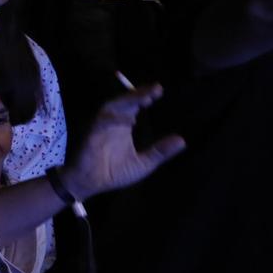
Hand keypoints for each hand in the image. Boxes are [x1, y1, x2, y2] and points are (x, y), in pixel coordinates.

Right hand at [64, 82, 186, 199]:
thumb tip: (182, 140)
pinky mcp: (92, 135)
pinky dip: (114, 120)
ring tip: (145, 97)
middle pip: (125, 102)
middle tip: (156, 88)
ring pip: (113, 107)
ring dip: (127, 101)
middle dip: (139, 94)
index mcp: (123, 126)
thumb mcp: (144, 163)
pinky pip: (101, 123)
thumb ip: (160, 151)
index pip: (135, 106)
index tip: (159, 90)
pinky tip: (128, 120)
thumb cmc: (114, 173)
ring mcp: (101, 127)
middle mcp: (113, 122)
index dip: (145, 97)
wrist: (90, 183)